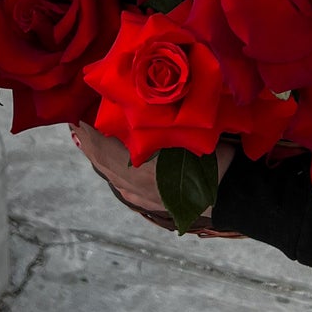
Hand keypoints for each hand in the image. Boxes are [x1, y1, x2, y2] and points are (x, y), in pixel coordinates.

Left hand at [68, 121, 235, 227]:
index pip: (103, 146)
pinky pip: (121, 186)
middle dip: (88, 142)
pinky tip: (110, 164)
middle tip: (76, 124)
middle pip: (101, 162)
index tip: (77, 114)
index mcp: (140, 169)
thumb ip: (155, 126)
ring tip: (87, 139)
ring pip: (110, 175)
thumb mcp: (183, 134)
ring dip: (98, 156)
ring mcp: (142, 198)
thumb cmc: (213, 156)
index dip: (89, 130)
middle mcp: (135, 186)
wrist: (236, 191)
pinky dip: (111, 171)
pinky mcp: (150, 203)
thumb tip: (129, 107)